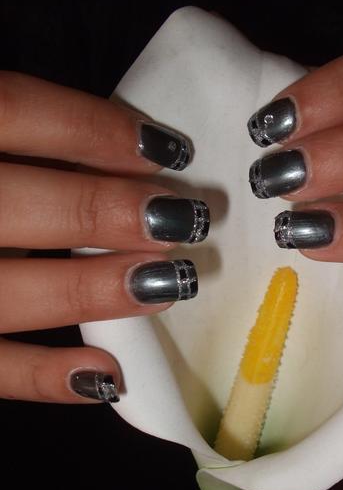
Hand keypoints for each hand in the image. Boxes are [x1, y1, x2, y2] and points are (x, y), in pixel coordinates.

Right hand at [0, 72, 208, 402]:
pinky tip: (108, 375)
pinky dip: (46, 379)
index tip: (166, 150)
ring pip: (10, 293)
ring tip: (167, 283)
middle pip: (19, 205)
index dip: (97, 128)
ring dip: (95, 290)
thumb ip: (33, 142)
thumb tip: (136, 155)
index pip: (16, 111)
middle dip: (106, 211)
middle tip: (177, 219)